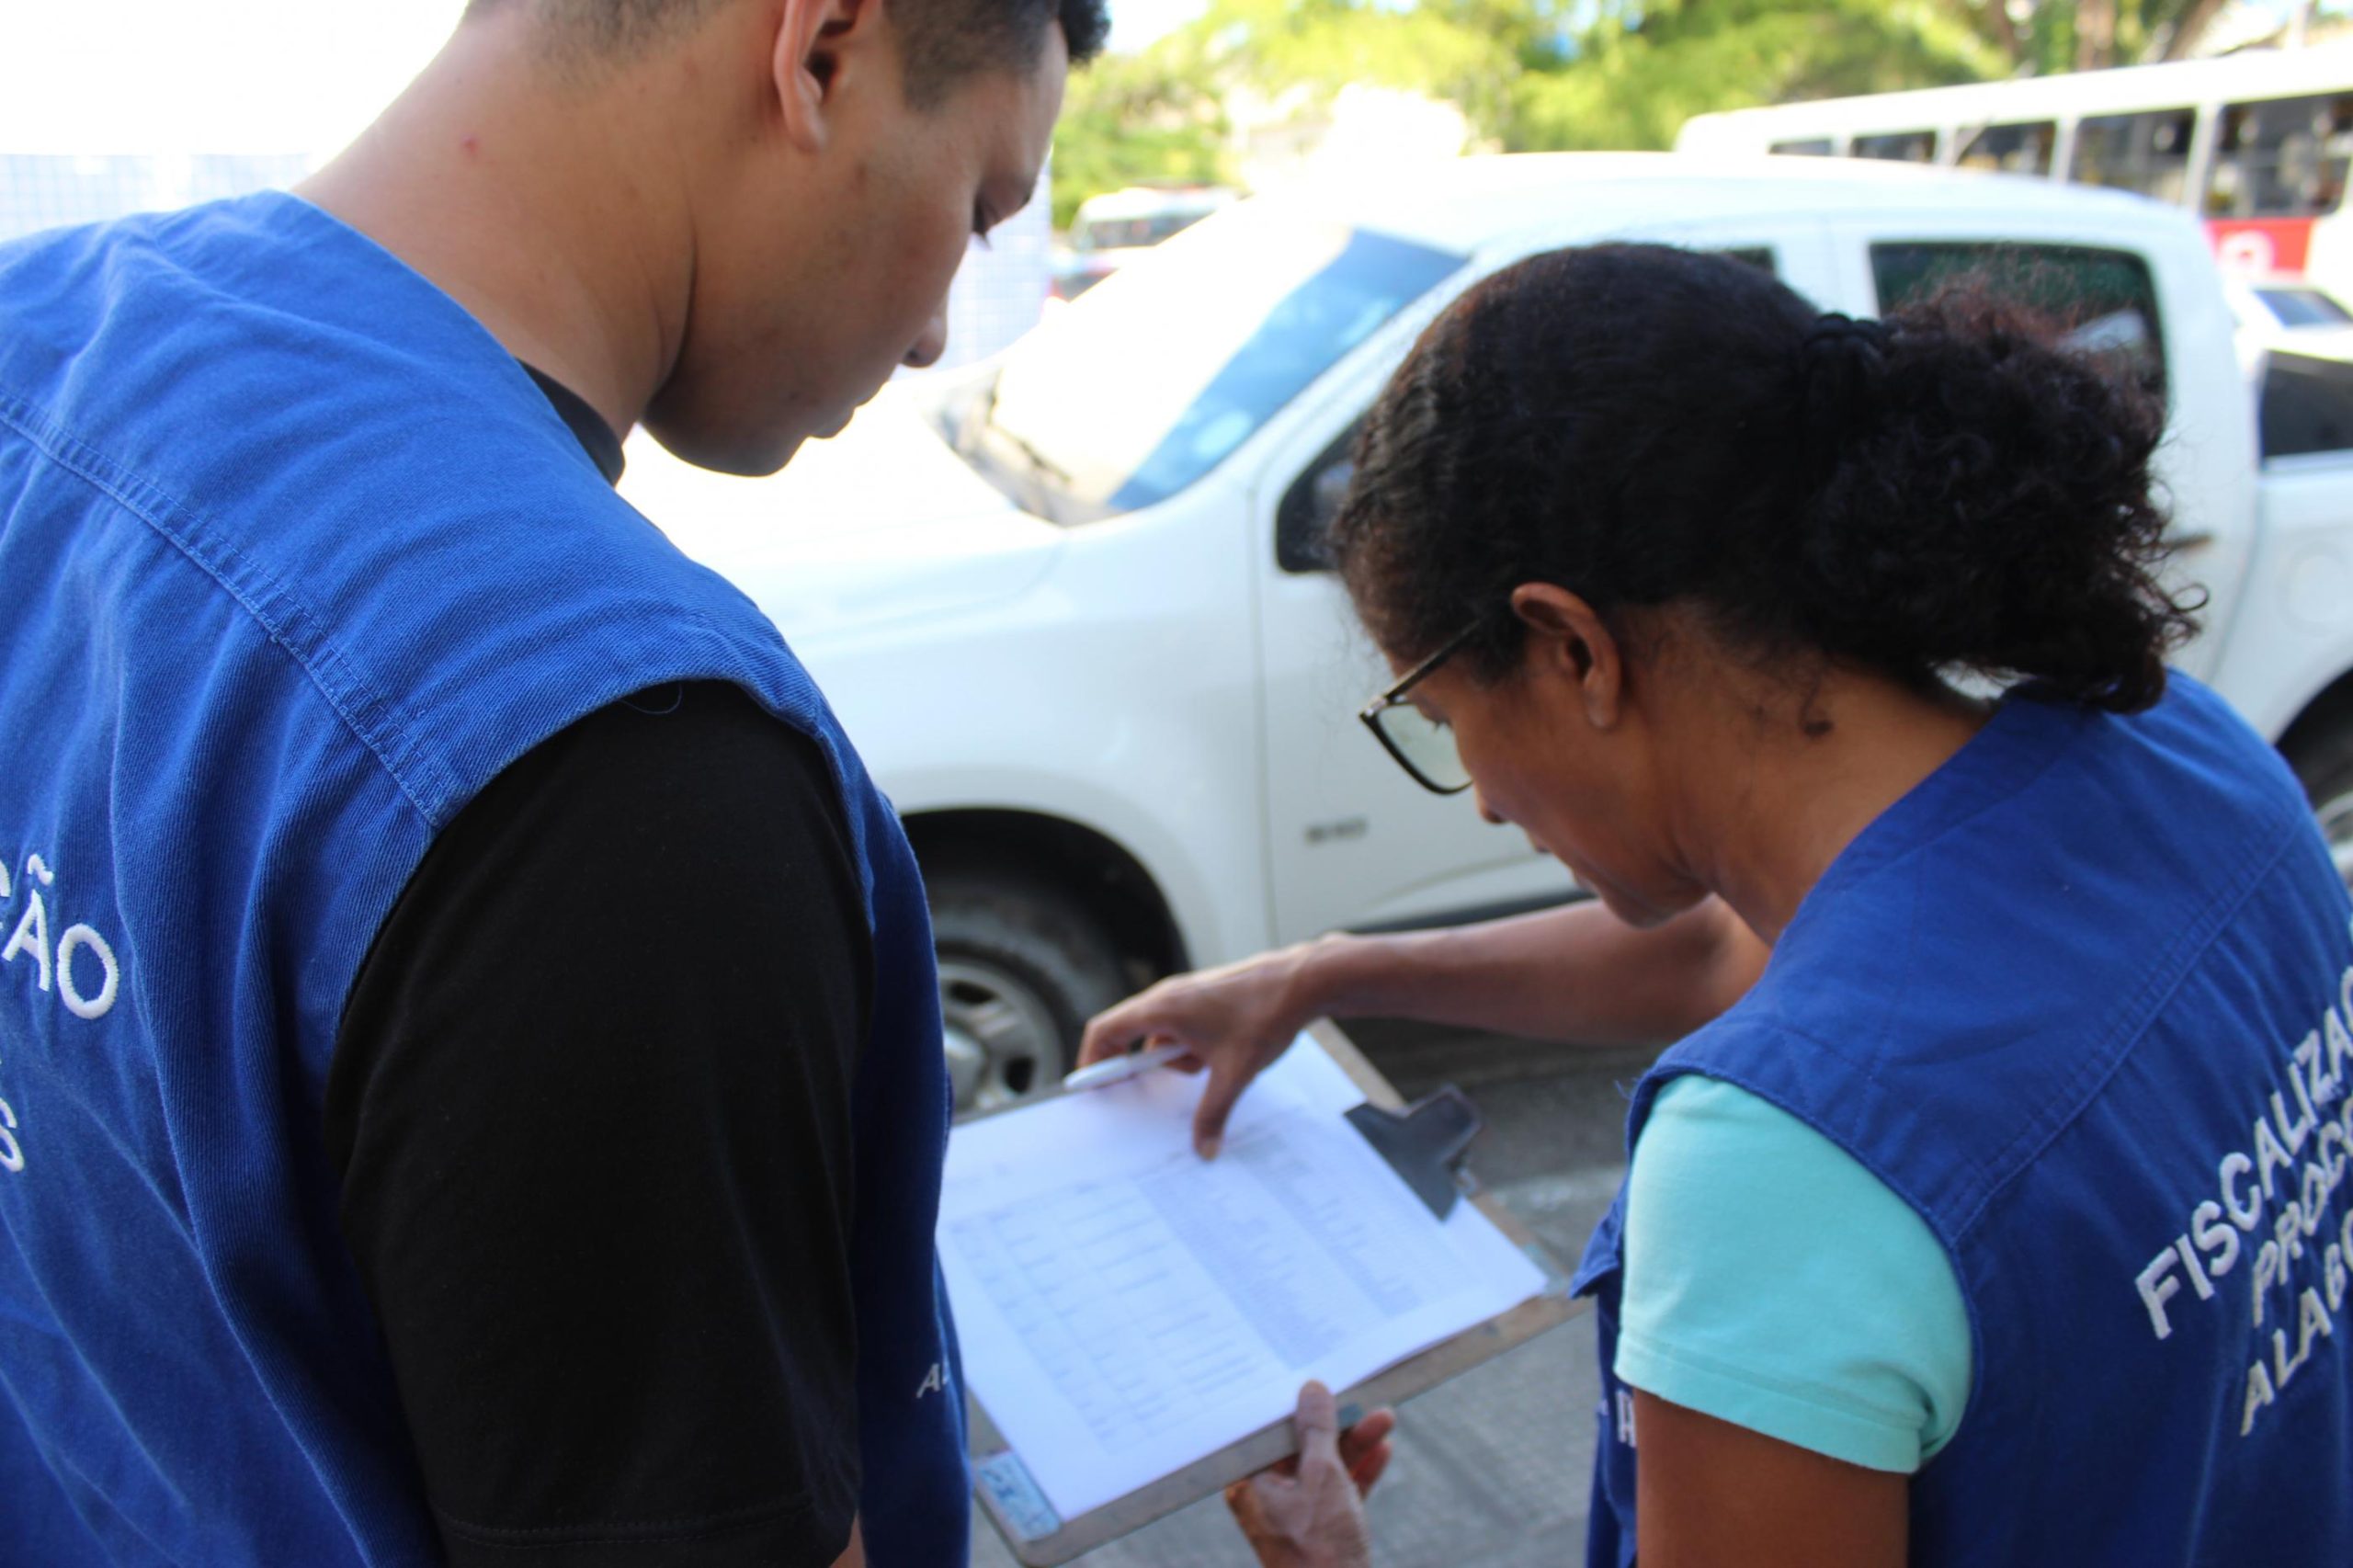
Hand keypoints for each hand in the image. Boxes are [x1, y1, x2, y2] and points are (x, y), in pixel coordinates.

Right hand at [1078, 941, 1330, 1157]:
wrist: (1301, 981)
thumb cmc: (1263, 1016)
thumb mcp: (1235, 1073)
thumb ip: (1213, 1113)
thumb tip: (1204, 1150)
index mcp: (1161, 1009)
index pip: (1105, 1030)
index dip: (1092, 1060)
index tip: (1092, 1088)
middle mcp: (1167, 997)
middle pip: (1132, 1036)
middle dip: (1145, 1068)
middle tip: (1151, 1094)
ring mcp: (1187, 996)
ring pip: (1163, 1036)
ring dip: (1178, 1059)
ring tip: (1212, 1069)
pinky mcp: (1206, 999)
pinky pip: (1183, 1029)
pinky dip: (1193, 1048)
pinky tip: (1223, 1059)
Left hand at [1226, 1381, 1393, 1567]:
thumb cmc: (1321, 1547)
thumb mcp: (1323, 1476)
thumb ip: (1318, 1430)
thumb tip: (1312, 1389)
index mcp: (1249, 1483)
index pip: (1268, 1430)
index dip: (1293, 1403)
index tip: (1315, 1378)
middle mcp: (1265, 1496)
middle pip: (1301, 1447)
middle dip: (1336, 1424)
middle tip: (1361, 1398)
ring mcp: (1293, 1514)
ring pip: (1324, 1467)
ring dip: (1354, 1445)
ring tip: (1385, 1419)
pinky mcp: (1318, 1529)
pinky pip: (1338, 1491)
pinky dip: (1359, 1473)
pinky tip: (1383, 1450)